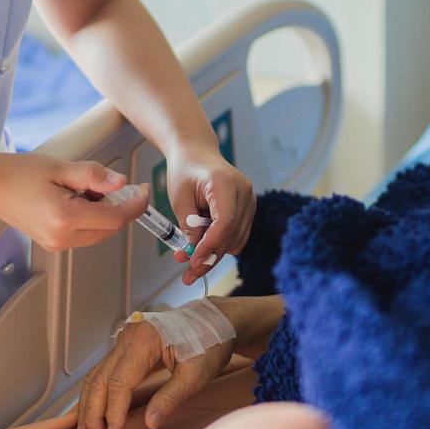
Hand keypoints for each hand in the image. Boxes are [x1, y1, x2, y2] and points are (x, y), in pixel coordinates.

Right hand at [0, 153, 148, 252]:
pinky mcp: (54, 243)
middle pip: (111, 228)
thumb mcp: (61, 167)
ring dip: (104, 212)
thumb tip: (122, 182)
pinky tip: (75, 200)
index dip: (136, 204)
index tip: (143, 189)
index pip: (116, 218)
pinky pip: (86, 234)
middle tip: (104, 183)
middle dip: (118, 206)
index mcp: (65, 218)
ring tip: (81, 189)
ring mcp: (57, 244)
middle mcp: (62, 237)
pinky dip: (91, 218)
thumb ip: (94, 175)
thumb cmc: (20, 173)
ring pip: (100, 233)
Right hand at [74, 307, 236, 428]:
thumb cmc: (209, 344)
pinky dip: (96, 393)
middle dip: (94, 412)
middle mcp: (128, 338)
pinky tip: (92, 411)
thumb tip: (150, 422)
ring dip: (89, 405)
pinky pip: (103, 372)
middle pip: (100, 380)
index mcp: (145, 341)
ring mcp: (124, 341)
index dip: (114, 411)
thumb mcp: (196, 374)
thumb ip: (171, 398)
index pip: (119, 382)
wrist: (214, 322)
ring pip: (96, 376)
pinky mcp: (125, 348)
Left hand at [166, 145, 255, 284]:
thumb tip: (192, 255)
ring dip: (214, 253)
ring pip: (236, 240)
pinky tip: (203, 244)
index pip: (224, 222)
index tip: (192, 262)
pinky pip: (238, 236)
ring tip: (189, 259)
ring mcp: (250, 201)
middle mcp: (244, 192)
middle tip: (188, 276)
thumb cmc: (185, 171)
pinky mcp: (248, 209)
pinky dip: (221, 245)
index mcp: (225, 183)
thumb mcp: (179, 198)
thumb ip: (187, 226)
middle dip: (209, 258)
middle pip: (231, 235)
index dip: (209, 245)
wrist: (197, 153)